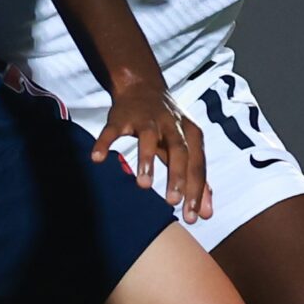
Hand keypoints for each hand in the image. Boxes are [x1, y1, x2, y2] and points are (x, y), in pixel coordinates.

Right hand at [96, 79, 212, 224]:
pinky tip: (98, 159)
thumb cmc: (169, 126)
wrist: (143, 86)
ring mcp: (145, 119)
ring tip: (143, 185)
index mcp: (190, 134)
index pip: (197, 164)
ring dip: (146, 160)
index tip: (193, 217)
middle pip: (178, 150)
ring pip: (147, 138)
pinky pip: (112, 130)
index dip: (196, 190)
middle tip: (173, 202)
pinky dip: (104, 143)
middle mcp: (171, 124)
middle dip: (177, 176)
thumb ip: (197, 179)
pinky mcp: (121, 116)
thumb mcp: (188, 148)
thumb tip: (206, 214)